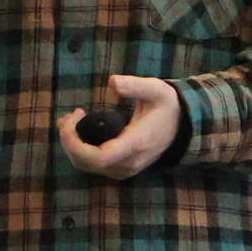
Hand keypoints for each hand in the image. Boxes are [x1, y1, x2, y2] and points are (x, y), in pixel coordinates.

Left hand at [58, 75, 183, 179]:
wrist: (182, 126)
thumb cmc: (166, 105)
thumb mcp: (156, 89)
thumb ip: (135, 86)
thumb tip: (112, 82)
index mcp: (136, 143)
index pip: (100, 157)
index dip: (76, 144)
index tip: (71, 121)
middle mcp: (129, 162)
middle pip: (87, 163)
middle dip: (69, 140)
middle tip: (71, 115)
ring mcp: (125, 169)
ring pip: (87, 166)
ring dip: (72, 145)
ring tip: (71, 119)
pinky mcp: (121, 169)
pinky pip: (94, 165)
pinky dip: (80, 150)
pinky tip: (78, 131)